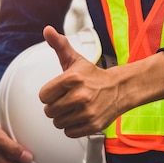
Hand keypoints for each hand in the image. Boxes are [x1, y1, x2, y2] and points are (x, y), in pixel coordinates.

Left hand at [40, 25, 163, 137]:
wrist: (120, 89)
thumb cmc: (93, 75)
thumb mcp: (75, 59)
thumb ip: (59, 45)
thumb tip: (47, 30)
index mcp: (72, 79)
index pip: (43, 96)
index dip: (49, 94)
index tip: (57, 91)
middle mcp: (79, 96)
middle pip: (49, 111)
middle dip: (55, 106)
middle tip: (66, 100)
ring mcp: (87, 112)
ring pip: (58, 123)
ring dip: (63, 117)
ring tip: (73, 108)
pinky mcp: (93, 125)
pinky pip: (69, 132)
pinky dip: (72, 127)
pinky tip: (79, 116)